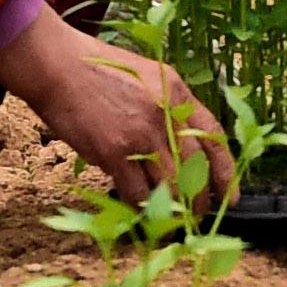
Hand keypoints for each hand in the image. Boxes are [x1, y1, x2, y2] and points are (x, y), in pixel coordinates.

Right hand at [0, 16, 235, 212]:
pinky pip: (137, 193)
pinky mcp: (115, 153)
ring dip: (171, 209)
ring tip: (167, 220)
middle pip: (196, 169)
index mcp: (177, 92)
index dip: (226, 172)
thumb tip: (178, 143)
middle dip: (199, 200)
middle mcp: (165, 114)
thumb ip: (166, 105)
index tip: (231, 196)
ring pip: (169, 187)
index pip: (214, 137)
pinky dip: (139, 207)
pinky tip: (137, 210)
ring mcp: (142, 135)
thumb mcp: (145, 75)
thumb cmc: (94, 68)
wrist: (55, 66)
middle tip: (196, 216)